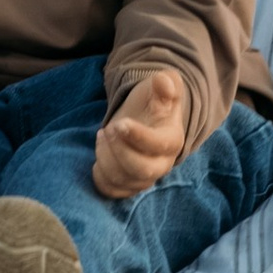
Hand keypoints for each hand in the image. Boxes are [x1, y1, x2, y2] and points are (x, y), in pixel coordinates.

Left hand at [92, 68, 187, 201]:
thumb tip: (164, 82)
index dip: (138, 137)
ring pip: (123, 180)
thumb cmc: (154, 101)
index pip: (159, 146)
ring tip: (102, 134)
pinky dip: (100, 176)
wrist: (146, 118)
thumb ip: (166, 81)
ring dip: (106, 157)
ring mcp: (145, 178)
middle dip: (119, 150)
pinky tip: (99, 156)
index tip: (119, 123)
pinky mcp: (128, 186)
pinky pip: (112, 191)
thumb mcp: (161, 86)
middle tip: (108, 128)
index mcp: (172, 140)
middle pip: (141, 170)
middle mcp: (162, 164)